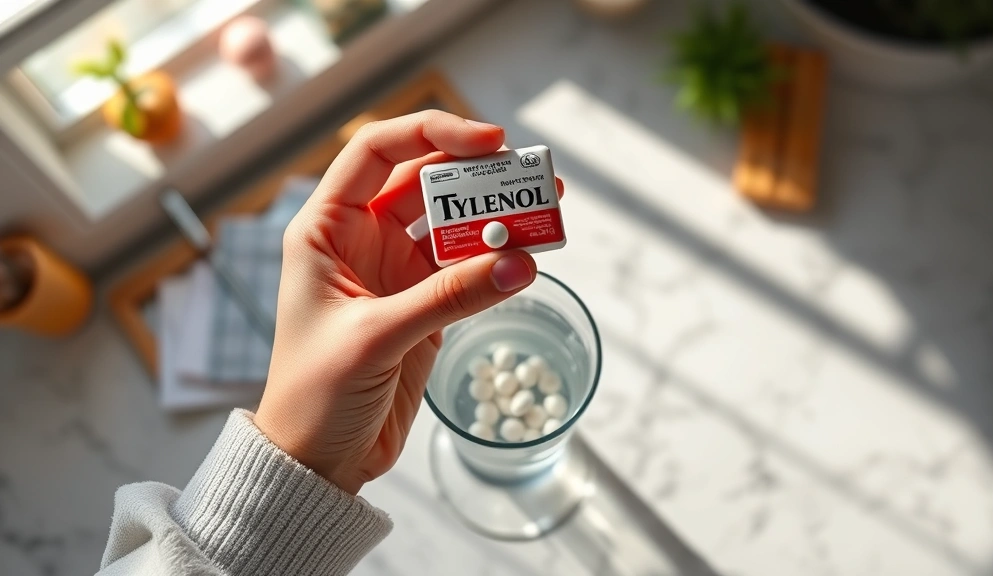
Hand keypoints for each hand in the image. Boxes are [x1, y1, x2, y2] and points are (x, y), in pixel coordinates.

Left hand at [253, 111, 556, 494]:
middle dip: (477, 174)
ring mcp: (396, 272)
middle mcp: (361, 240)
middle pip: (425, 182)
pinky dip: (498, 260)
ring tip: (544, 208)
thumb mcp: (376, 338)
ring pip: (453, 224)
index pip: (376, 151)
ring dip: (495, 215)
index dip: (431, 134)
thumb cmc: (314, 395)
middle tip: (531, 175)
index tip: (487, 141)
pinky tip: (529, 253)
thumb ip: (448, 297)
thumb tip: (519, 263)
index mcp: (326, 229)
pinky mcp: (424, 305)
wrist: (317, 460)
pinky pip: (469, 269)